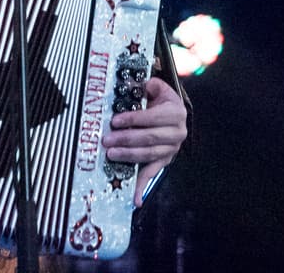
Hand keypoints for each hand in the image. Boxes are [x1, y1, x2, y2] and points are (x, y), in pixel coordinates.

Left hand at [102, 77, 187, 206]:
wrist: (174, 112)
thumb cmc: (160, 99)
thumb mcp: (157, 88)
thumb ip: (145, 85)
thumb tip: (129, 85)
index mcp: (175, 112)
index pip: (152, 118)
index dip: (133, 119)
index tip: (115, 121)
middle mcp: (177, 132)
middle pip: (149, 138)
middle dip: (126, 139)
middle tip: (107, 140)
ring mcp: (171, 149)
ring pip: (149, 155)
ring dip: (128, 156)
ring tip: (110, 154)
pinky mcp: (165, 160)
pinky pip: (152, 173)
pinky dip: (143, 186)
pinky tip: (135, 199)